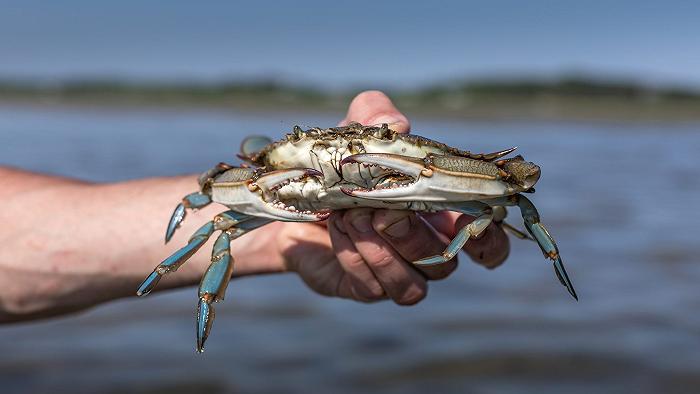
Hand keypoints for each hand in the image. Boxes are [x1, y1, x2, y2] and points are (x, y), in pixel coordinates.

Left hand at [277, 91, 509, 304]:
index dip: (490, 242)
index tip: (471, 223)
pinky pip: (371, 287)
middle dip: (412, 236)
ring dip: (381, 251)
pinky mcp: (363, 287)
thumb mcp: (355, 131)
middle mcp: (425, 252)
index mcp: (442, 217)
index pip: (488, 246)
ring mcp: (396, 275)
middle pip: (443, 264)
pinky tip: (335, 228)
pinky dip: (354, 257)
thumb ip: (377, 114)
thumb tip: (397, 124)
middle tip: (379, 209)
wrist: (291, 196)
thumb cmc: (340, 164)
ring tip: (349, 215)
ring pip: (411, 287)